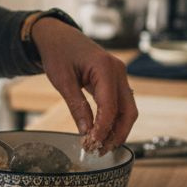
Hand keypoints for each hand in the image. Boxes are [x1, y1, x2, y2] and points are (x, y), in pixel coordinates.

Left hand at [30, 18, 137, 150]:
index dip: (103, 128)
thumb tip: (86, 132)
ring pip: (127, 109)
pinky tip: (103, 132)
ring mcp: (119, 75)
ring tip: (102, 145)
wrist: (57, 36)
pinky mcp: (115, 80)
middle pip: (128, 110)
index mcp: (105, 67)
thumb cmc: (58, 53)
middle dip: (118, 133)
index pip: (110, 106)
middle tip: (102, 151)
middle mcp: (118, 71)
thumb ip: (76, 106)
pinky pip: (120, 103)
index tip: (93, 144)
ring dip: (118, 129)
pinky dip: (114, 119)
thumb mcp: (62, 80)